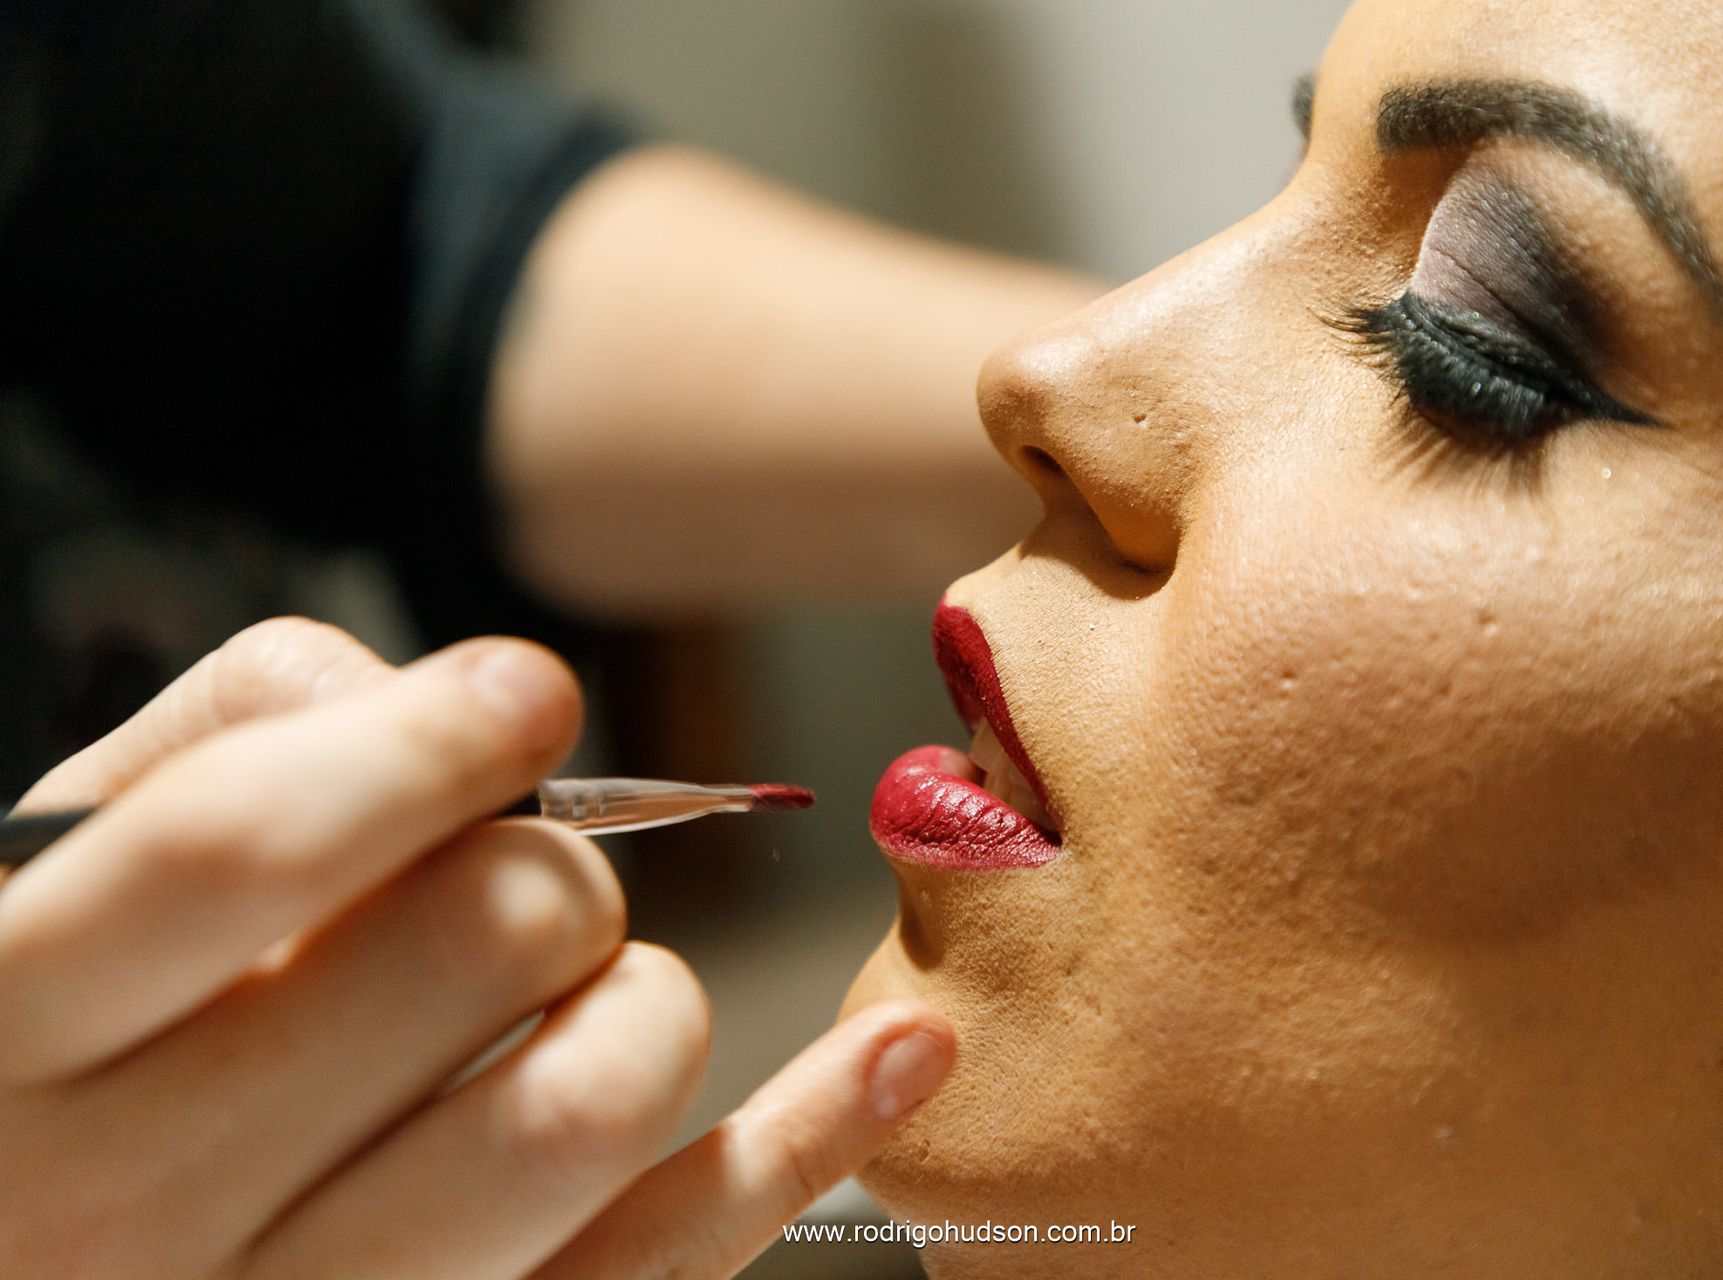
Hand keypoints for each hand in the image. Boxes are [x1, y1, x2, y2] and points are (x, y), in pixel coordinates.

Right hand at [0, 617, 952, 1278]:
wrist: (53, 1246)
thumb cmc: (71, 1028)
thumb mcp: (64, 866)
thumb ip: (241, 741)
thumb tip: (475, 710)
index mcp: (8, 1027)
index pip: (244, 848)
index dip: (426, 742)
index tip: (531, 692)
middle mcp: (128, 1204)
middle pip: (464, 950)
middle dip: (550, 870)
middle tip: (525, 878)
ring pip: (584, 1110)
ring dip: (643, 999)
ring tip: (582, 989)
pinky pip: (661, 1263)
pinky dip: (807, 1144)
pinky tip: (901, 1054)